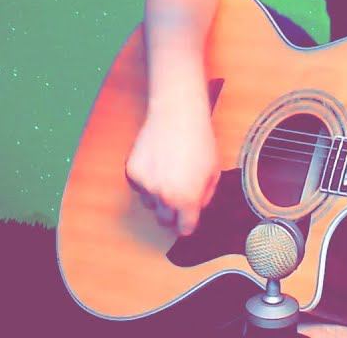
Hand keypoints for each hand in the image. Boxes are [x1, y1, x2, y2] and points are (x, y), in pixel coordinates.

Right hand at [124, 95, 219, 236]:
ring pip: (150, 203)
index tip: (188, 218)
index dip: (188, 223)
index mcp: (187, 200)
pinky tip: (158, 163)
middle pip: (164, 221)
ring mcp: (145, 185)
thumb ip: (205, 196)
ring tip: (169, 172)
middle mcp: (164, 197)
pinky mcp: (132, 172)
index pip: (184, 230)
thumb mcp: (214, 172)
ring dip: (158, 195)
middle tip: (178, 194)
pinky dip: (146, 180)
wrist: (177, 115)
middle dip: (172, 213)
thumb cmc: (199, 141)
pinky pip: (139, 187)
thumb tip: (195, 209)